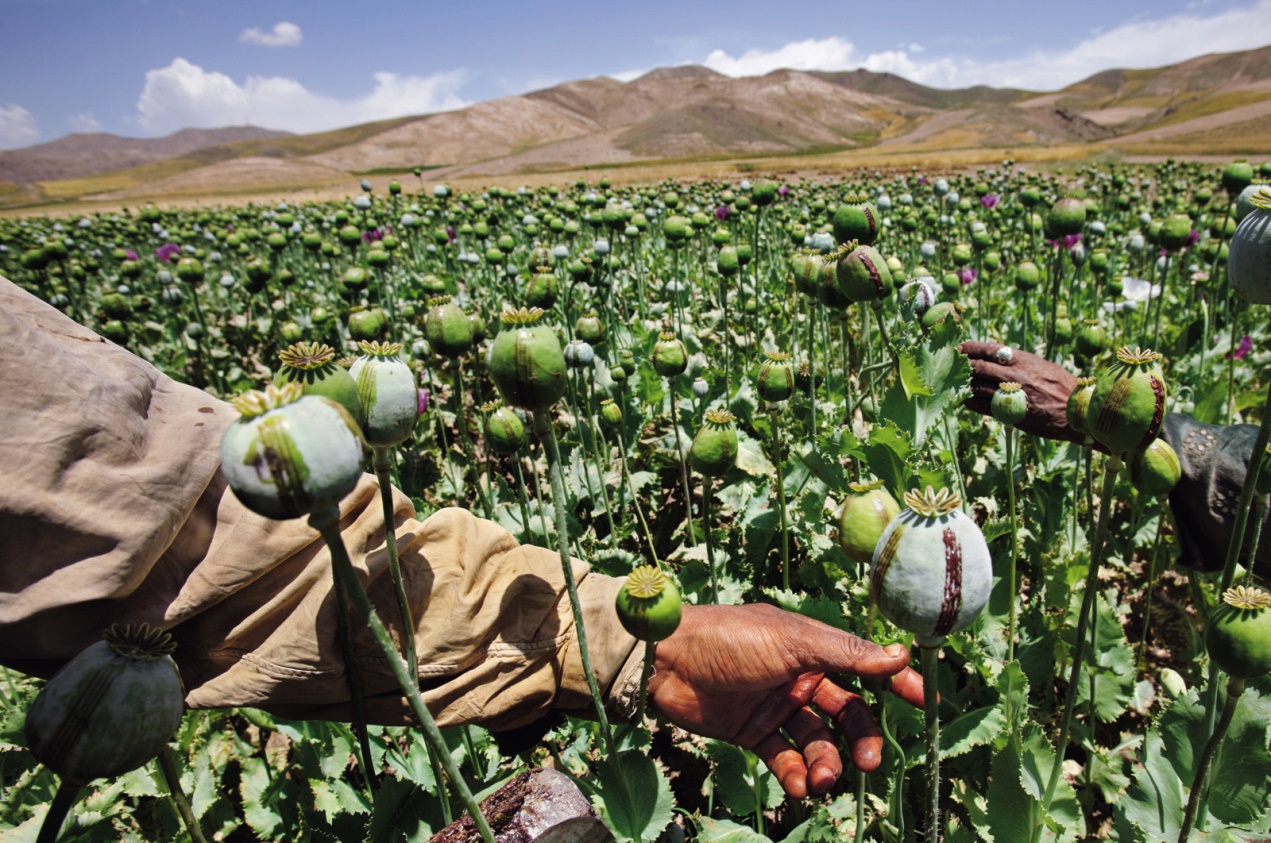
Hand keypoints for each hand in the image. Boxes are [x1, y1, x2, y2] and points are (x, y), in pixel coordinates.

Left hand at [647, 604, 923, 798]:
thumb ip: (846, 653)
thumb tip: (900, 656)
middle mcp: (798, 676)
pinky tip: (799, 786)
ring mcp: (776, 706)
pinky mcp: (752, 733)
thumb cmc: (730, 639)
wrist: (666, 662)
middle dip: (860, 739)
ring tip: (821, 780)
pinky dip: (796, 774)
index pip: (863, 665)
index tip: (923, 702)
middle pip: (846, 712)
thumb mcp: (792, 641)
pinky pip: (786, 758)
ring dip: (827, 763)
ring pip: (817, 741)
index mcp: (811, 646)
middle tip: (869, 763)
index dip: (893, 683)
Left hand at [960, 340, 1082, 443]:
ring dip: (963, 384)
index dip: (970, 347)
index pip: (989, 349)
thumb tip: (1000, 358)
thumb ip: (1020, 362)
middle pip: (978, 367)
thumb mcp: (1042, 366)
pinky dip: (969, 401)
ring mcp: (1010, 394)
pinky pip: (981, 406)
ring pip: (977, 386)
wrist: (1076, 411)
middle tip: (950, 365)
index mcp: (1023, 360)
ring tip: (954, 382)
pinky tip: (964, 399)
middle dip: (962, 365)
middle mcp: (1014, 375)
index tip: (958, 346)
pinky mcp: (1009, 413)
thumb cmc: (1062, 387)